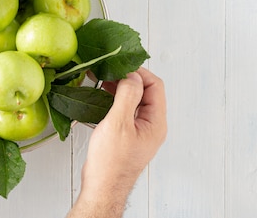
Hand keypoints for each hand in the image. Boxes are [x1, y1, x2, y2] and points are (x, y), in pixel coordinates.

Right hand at [68, 67, 166, 216]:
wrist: (101, 188)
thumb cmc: (110, 163)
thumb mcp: (118, 123)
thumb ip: (127, 96)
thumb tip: (132, 76)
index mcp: (156, 123)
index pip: (155, 86)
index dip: (139, 73)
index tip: (120, 67)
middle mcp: (151, 126)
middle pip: (146, 92)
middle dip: (128, 79)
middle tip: (109, 72)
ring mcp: (139, 131)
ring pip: (134, 101)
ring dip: (120, 89)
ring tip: (102, 81)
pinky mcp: (127, 136)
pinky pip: (125, 111)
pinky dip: (114, 100)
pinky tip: (101, 97)